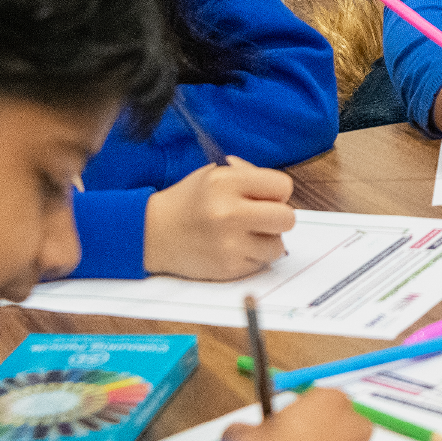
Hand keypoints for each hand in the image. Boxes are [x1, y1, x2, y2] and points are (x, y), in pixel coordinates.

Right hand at [143, 156, 294, 279]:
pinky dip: (253, 256)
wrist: (154, 233)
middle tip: (262, 217)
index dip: (277, 192)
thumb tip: (281, 193)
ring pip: (278, 245)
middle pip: (287, 218)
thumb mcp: (214, 173)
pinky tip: (233, 246)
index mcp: (226, 182)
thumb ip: (249, 175)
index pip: (283, 186)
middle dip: (279, 217)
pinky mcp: (228, 267)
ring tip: (245, 233)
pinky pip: (261, 263)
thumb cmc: (190, 200)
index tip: (266, 196)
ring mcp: (229, 243)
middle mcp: (228, 212)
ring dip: (267, 240)